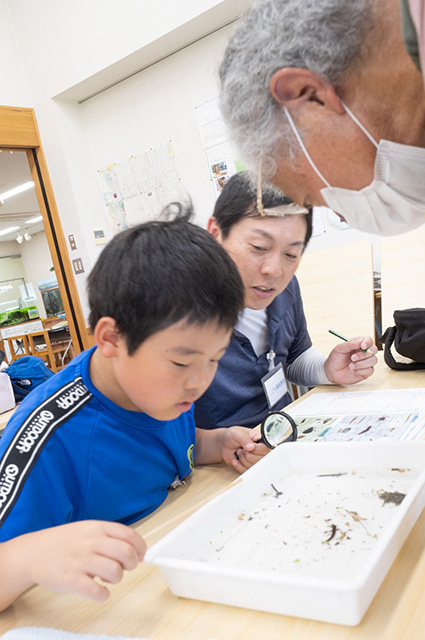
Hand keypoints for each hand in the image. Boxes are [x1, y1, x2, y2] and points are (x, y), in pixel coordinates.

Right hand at [23, 520, 145, 601]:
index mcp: (97, 528)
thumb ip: (108, 536)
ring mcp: (81, 561)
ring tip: (107, 578)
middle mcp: (91, 542)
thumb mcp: (87, 529)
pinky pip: (97, 592)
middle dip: (131, 564)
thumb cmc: (63, 542)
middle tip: (124, 568)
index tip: (140, 555)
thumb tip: (133, 548)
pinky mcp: (71, 580)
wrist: (32, 553)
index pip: (129, 535)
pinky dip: (103, 594)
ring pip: (115, 572)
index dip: (140, 547)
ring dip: (117, 578)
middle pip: (126, 553)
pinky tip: (98, 590)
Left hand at [220, 426, 269, 472]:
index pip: (265, 449)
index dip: (255, 450)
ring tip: (239, 452)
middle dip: (247, 455)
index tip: (246, 446)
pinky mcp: (250, 466)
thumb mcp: (238, 433)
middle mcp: (261, 451)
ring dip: (243, 460)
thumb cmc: (233, 435)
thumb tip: (251, 447)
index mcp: (261, 440)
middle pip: (260, 460)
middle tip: (241, 449)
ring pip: (254, 466)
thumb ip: (245, 438)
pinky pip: (247, 471)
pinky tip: (235, 460)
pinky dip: (239, 466)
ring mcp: (256, 459)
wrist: (225, 444)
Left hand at [324, 336, 377, 384]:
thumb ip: (350, 344)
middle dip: (363, 354)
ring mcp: (366, 362)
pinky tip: (354, 371)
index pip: (369, 340)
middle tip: (352, 358)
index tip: (362, 346)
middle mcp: (364, 352)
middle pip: (374, 350)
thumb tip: (360, 342)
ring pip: (373, 360)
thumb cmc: (335, 359)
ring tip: (351, 366)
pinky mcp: (366, 372)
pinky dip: (361, 371)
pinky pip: (370, 370)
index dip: (367, 342)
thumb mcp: (340, 349)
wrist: (331, 372)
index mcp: (358, 344)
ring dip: (361, 364)